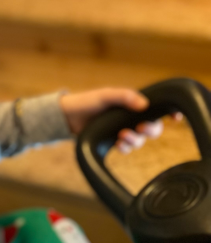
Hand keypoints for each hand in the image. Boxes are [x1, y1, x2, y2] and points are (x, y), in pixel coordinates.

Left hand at [60, 88, 179, 153]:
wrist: (67, 117)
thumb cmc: (87, 101)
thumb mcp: (106, 95)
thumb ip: (125, 97)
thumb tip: (145, 104)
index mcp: (133, 104)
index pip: (158, 109)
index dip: (170, 114)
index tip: (175, 119)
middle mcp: (132, 117)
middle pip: (153, 128)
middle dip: (151, 130)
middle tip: (141, 128)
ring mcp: (124, 129)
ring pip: (141, 140)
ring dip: (135, 140)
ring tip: (121, 136)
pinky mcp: (114, 141)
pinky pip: (128, 148)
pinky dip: (126, 147)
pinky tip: (118, 144)